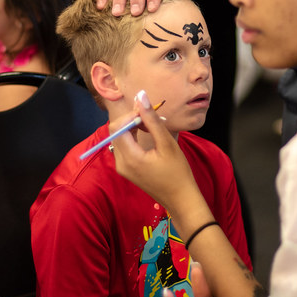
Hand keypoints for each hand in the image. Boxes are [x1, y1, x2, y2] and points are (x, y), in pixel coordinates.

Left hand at [110, 93, 203, 215]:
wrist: (180, 199)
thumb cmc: (178, 172)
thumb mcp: (166, 143)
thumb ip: (152, 120)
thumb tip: (141, 96)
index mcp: (129, 158)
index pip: (117, 127)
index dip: (130, 115)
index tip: (148, 113)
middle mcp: (120, 163)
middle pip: (116, 131)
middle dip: (132, 120)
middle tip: (152, 118)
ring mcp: (122, 167)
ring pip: (120, 137)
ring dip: (134, 127)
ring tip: (153, 127)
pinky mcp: (127, 169)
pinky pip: (125, 146)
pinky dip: (134, 137)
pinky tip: (149, 136)